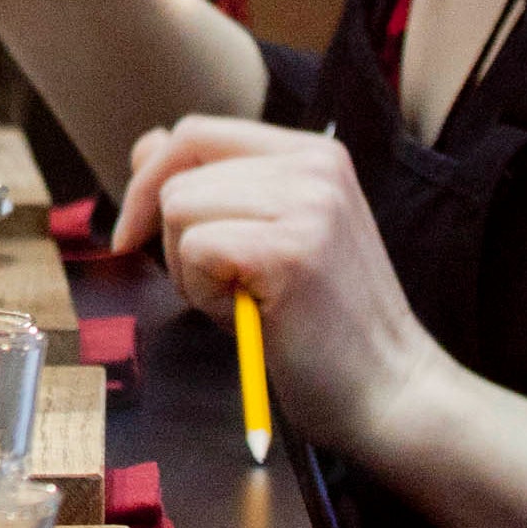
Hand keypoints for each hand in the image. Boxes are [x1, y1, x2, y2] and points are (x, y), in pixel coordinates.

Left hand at [110, 116, 448, 460]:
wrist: (391, 393)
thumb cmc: (322, 327)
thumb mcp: (264, 238)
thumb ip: (212, 187)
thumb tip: (145, 144)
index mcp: (313, 154)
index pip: (196, 133)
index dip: (150, 180)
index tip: (135, 234)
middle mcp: (315, 165)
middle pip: (179, 177)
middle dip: (175, 243)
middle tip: (227, 292)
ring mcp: (308, 203)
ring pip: (179, 209)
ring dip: (192, 272)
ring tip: (246, 303)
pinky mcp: (292, 249)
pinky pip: (194, 249)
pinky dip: (204, 293)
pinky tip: (249, 315)